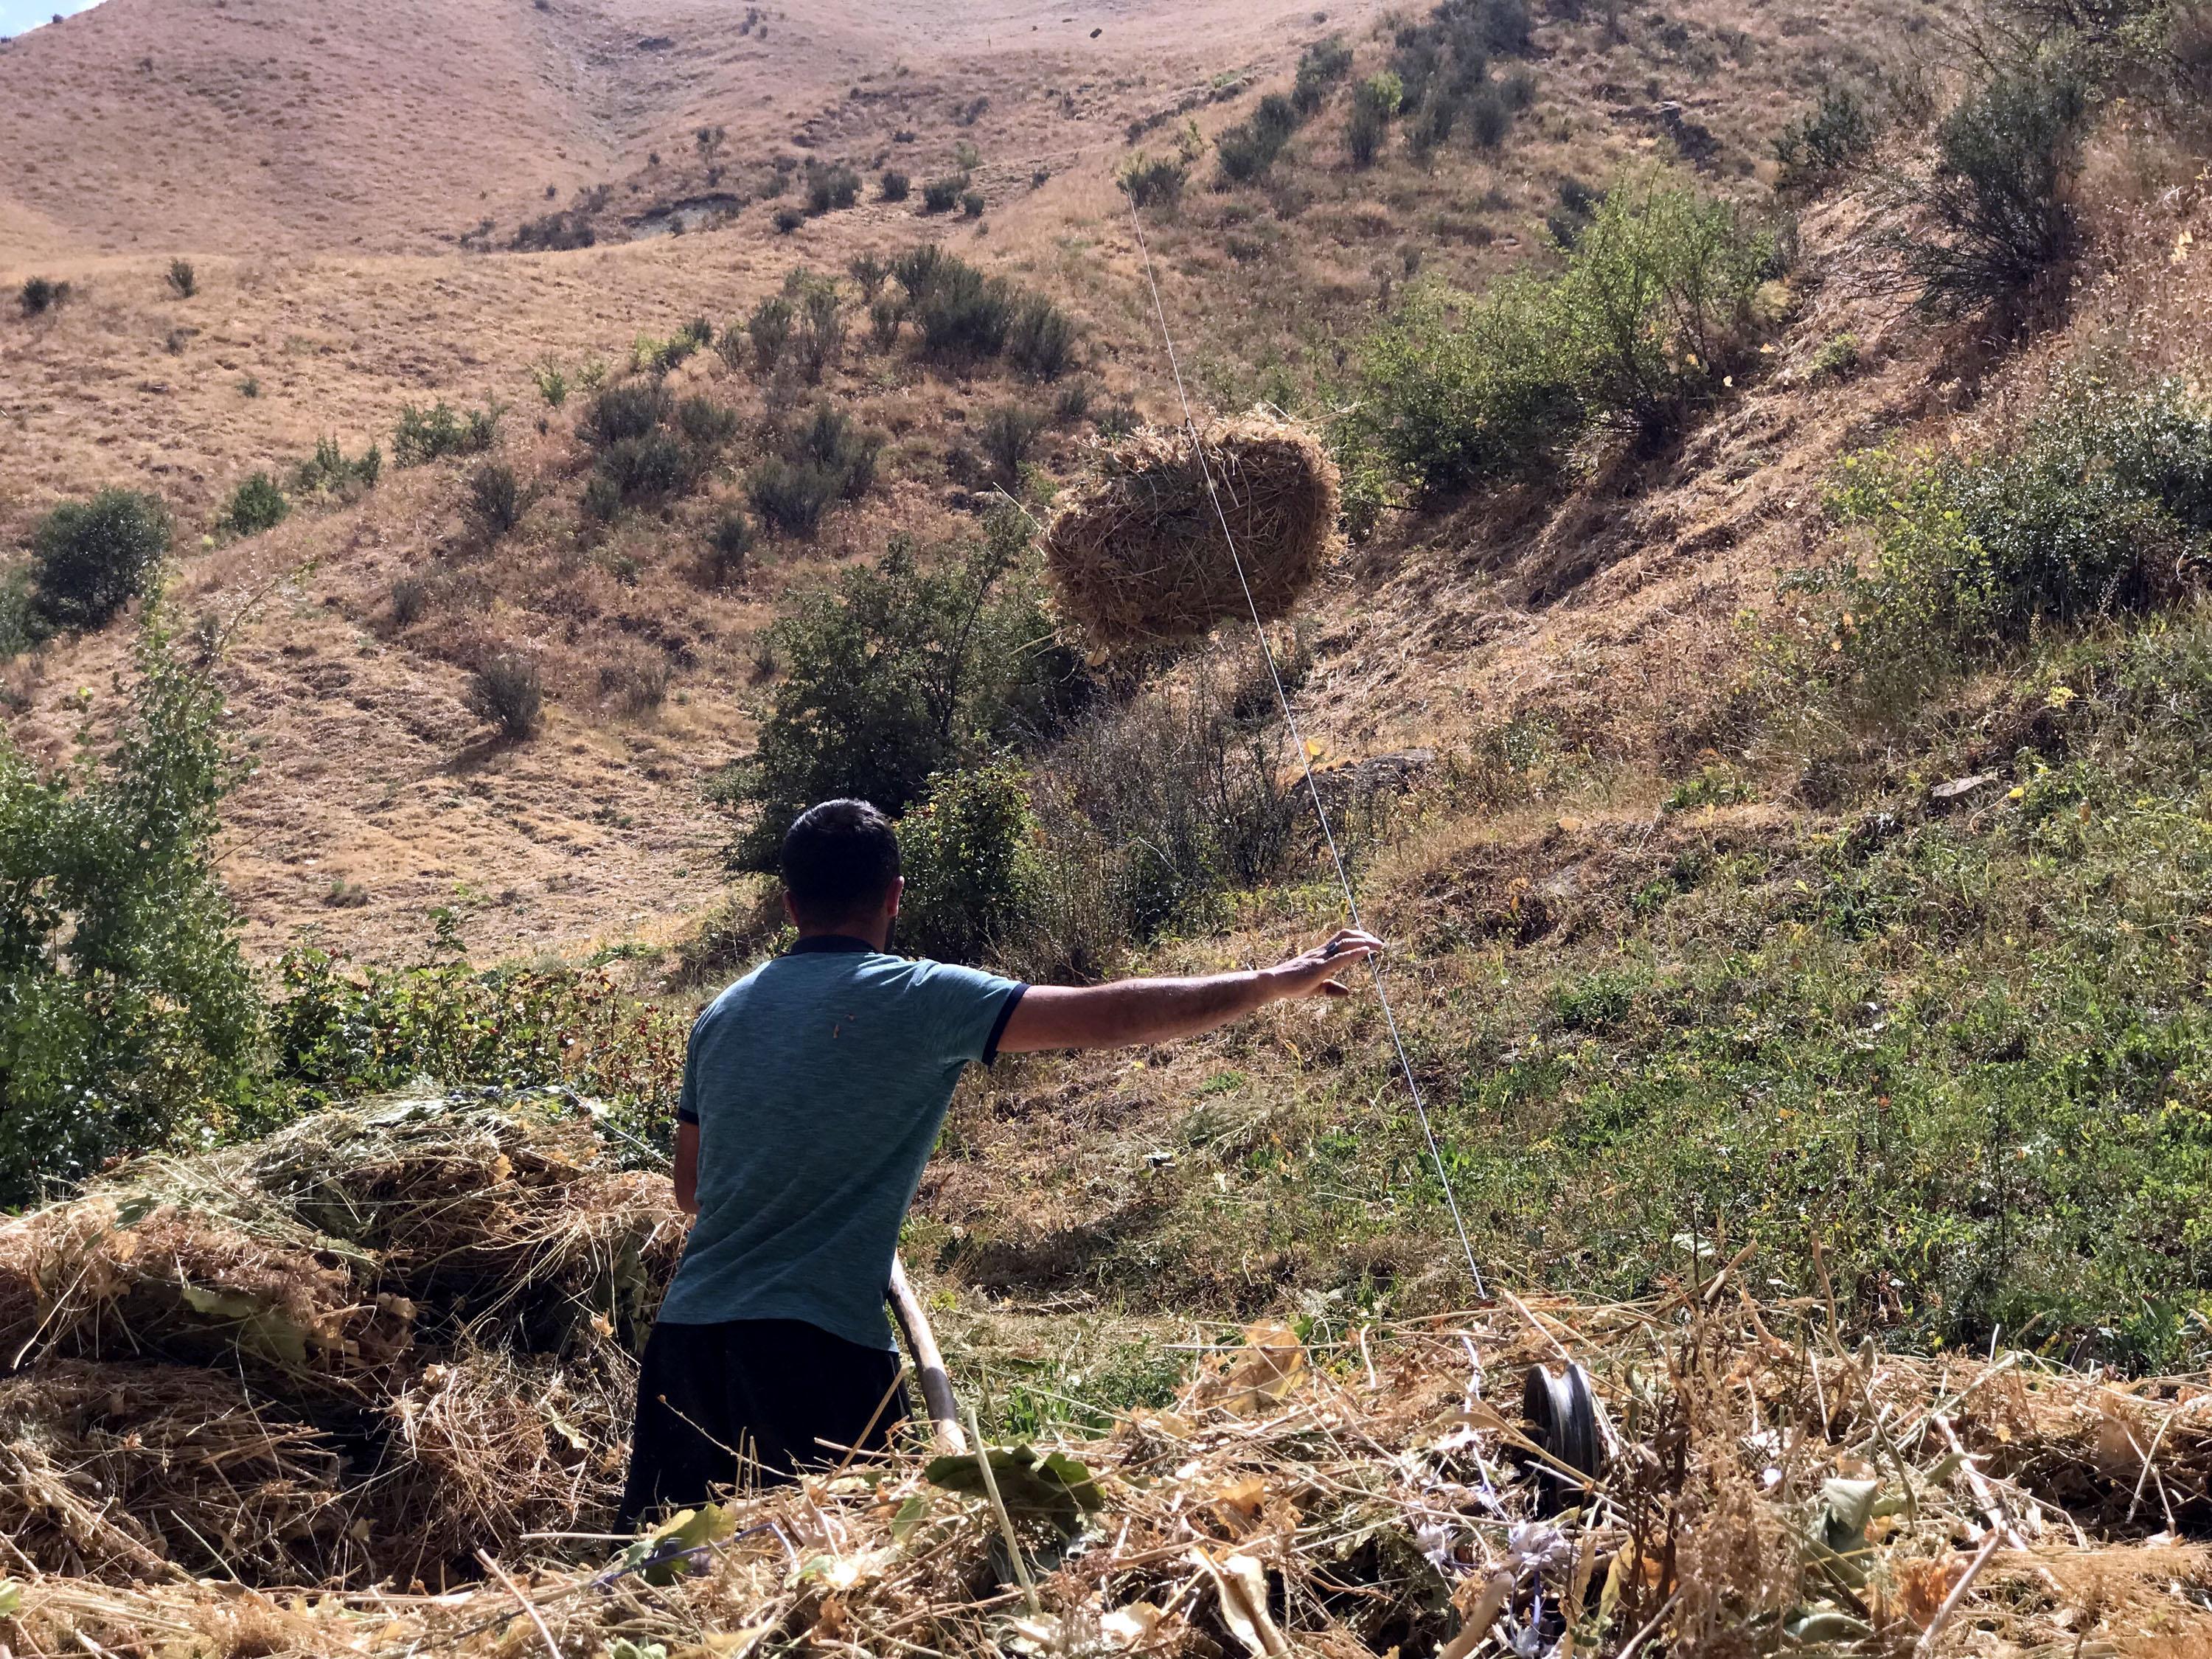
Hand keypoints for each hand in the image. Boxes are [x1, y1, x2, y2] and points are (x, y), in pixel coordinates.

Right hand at [1261, 928, 1382, 1001]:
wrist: (1274, 983)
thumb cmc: (1292, 985)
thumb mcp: (1316, 988)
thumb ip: (1332, 988)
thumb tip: (1348, 992)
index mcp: (1321, 955)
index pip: (1341, 940)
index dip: (1358, 938)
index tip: (1371, 943)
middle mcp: (1322, 952)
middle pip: (1346, 937)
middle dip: (1364, 937)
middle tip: (1379, 944)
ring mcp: (1320, 958)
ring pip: (1344, 943)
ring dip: (1363, 942)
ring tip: (1377, 945)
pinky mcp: (1319, 967)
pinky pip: (1339, 958)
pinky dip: (1354, 953)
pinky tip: (1366, 951)